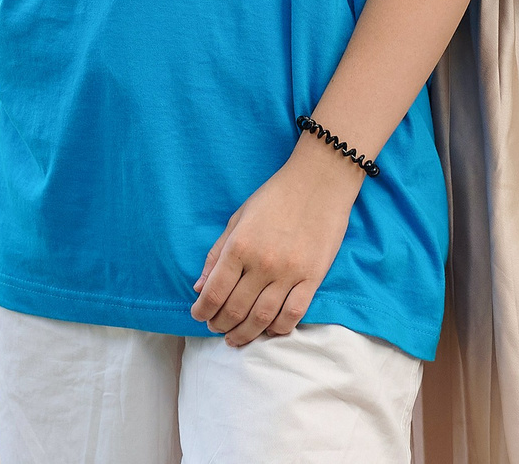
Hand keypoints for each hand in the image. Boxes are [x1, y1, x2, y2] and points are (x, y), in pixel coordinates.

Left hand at [189, 138, 361, 346]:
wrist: (319, 182)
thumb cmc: (275, 197)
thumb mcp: (238, 218)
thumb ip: (217, 253)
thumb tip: (199, 287)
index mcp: (239, 245)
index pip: (214, 291)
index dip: (202, 311)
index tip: (198, 316)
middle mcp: (262, 263)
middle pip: (236, 309)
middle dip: (220, 324)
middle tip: (216, 328)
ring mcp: (289, 272)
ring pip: (262, 318)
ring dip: (245, 333)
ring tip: (235, 337)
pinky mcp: (313, 277)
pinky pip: (294, 314)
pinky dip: (278, 328)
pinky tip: (268, 330)